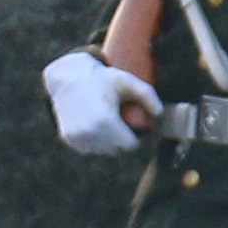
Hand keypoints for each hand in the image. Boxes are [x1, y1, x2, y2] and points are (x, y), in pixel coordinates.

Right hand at [41, 50, 156, 158]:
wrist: (68, 76)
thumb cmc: (101, 78)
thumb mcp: (126, 81)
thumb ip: (148, 94)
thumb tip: (159, 113)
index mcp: (105, 121)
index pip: (129, 145)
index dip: (136, 139)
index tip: (135, 129)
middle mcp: (89, 132)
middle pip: (116, 150)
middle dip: (122, 141)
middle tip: (123, 125)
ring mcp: (77, 136)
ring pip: (102, 151)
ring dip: (108, 144)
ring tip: (110, 126)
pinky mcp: (68, 138)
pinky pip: (88, 148)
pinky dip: (94, 142)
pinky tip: (96, 129)